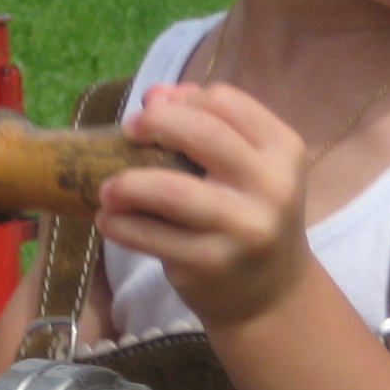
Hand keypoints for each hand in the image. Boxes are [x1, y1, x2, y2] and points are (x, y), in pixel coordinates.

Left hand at [102, 82, 309, 328]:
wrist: (272, 294)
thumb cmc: (249, 217)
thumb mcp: (246, 169)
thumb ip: (207, 126)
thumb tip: (155, 95)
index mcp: (283, 150)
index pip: (225, 102)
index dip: (183, 99)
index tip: (155, 110)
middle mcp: (271, 186)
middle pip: (202, 132)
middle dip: (154, 124)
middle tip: (127, 132)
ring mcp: (243, 227)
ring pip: (171, 189)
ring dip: (127, 183)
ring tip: (107, 189)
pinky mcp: (212, 263)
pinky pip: (154, 236)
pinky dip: (122, 225)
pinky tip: (108, 220)